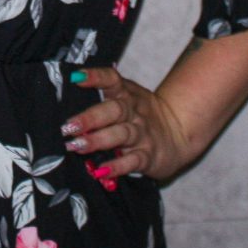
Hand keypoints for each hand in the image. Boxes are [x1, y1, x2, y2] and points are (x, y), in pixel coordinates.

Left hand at [60, 66, 191, 182]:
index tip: (76, 77)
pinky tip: (101, 171)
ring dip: (98, 140)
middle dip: (90, 117)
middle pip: (114, 110)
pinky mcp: (148, 156)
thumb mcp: (127, 97)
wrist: (179, 132)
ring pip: (121, 135)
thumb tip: (69, 87)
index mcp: (126, 94)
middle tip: (68, 125)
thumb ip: (103, 94)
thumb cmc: (140, 114)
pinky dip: (117, 166)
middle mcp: (134, 112)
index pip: (112, 79)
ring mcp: (142, 134)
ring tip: (77, 146)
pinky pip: (133, 161)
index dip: (95, 77)